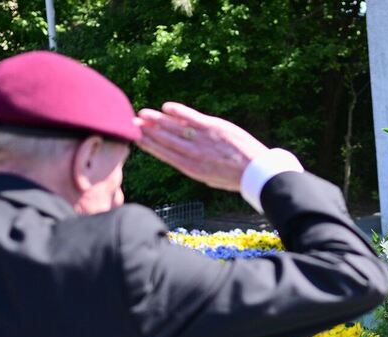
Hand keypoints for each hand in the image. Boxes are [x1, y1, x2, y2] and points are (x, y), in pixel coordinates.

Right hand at [134, 102, 269, 192]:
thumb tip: (179, 156)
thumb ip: (193, 165)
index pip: (165, 154)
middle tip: (132, 122)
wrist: (256, 171)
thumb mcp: (209, 177)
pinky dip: (177, 112)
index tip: (136, 137)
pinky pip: (191, 118)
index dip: (149, 145)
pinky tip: (166, 108)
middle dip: (147, 131)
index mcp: (191, 169)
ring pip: (174, 129)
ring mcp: (202, 141)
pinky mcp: (213, 128)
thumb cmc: (234, 176)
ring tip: (142, 114)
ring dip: (156, 121)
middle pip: (165, 140)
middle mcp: (193, 155)